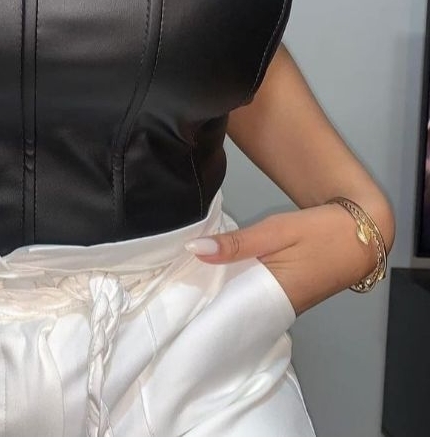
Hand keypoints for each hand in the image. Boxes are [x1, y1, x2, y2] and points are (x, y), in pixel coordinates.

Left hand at [184, 204, 380, 315]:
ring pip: (246, 300)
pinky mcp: (291, 295)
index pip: (229, 310)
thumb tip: (194, 249)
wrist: (365, 232)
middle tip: (177, 283)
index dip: (202, 302)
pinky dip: (241, 284)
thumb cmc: (322, 231)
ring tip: (191, 279)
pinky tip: (222, 275)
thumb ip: (236, 243)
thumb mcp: (275, 231)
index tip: (175, 293)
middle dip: (209, 296)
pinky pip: (259, 295)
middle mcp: (281, 308)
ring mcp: (288, 303)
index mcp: (277, 296)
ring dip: (224, 289)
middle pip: (236, 306)